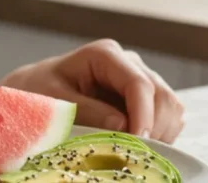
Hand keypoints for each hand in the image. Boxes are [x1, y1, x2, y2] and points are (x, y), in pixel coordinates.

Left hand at [0, 39, 185, 142]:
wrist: (35, 91)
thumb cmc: (40, 92)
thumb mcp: (56, 102)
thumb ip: (88, 112)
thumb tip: (123, 126)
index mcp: (105, 55)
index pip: (139, 83)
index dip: (144, 115)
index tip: (138, 142)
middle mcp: (128, 62)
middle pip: (162, 95)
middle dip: (154, 127)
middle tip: (135, 153)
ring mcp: (140, 78)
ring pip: (171, 106)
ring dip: (161, 132)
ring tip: (134, 150)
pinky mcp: (145, 97)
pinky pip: (169, 117)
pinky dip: (161, 134)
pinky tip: (138, 144)